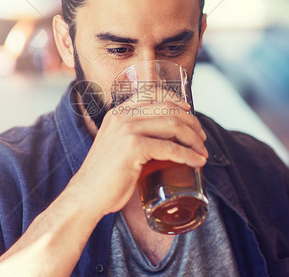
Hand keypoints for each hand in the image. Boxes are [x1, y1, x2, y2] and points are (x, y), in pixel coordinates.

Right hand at [70, 95, 207, 216]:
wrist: (86, 195)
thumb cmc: (106, 176)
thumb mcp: (118, 146)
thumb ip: (135, 136)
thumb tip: (166, 139)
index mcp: (118, 112)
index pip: (153, 93)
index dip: (177, 100)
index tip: (190, 112)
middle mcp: (122, 115)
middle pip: (169, 108)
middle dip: (191, 122)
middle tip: (201, 139)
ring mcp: (127, 129)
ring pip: (173, 125)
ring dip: (193, 138)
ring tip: (202, 151)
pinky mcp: (133, 147)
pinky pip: (170, 147)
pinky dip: (188, 155)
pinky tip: (197, 162)